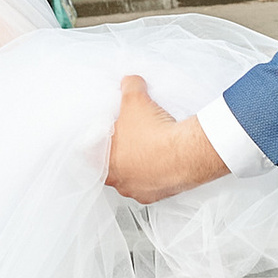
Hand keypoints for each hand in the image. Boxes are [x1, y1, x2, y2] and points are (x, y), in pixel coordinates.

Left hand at [106, 74, 227, 203]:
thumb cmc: (155, 134)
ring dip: (141, 165)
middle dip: (123, 153)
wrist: (184, 153)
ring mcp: (140, 190)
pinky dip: (159, 174)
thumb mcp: (135, 100)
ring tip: (151, 148)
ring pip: (136, 177)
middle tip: (133, 139)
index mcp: (106, 164)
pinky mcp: (159, 195)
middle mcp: (120, 182)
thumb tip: (130, 81)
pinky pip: (155, 184)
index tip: (111, 136)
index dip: (102, 143)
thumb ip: (129, 87)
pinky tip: (165, 161)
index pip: (93, 157)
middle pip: (115, 168)